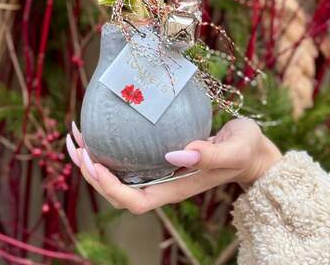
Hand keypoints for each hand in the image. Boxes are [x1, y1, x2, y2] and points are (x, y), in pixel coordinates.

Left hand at [66, 118, 281, 213]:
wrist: (253, 152)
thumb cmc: (246, 150)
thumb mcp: (235, 149)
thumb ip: (210, 154)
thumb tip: (174, 153)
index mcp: (177, 188)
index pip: (135, 200)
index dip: (109, 186)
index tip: (93, 160)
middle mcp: (164, 183)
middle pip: (117, 191)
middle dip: (91, 171)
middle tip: (76, 141)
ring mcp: (163, 171)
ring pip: (119, 176)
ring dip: (94, 160)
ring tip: (79, 135)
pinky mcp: (163, 157)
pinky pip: (130, 159)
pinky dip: (111, 147)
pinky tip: (105, 128)